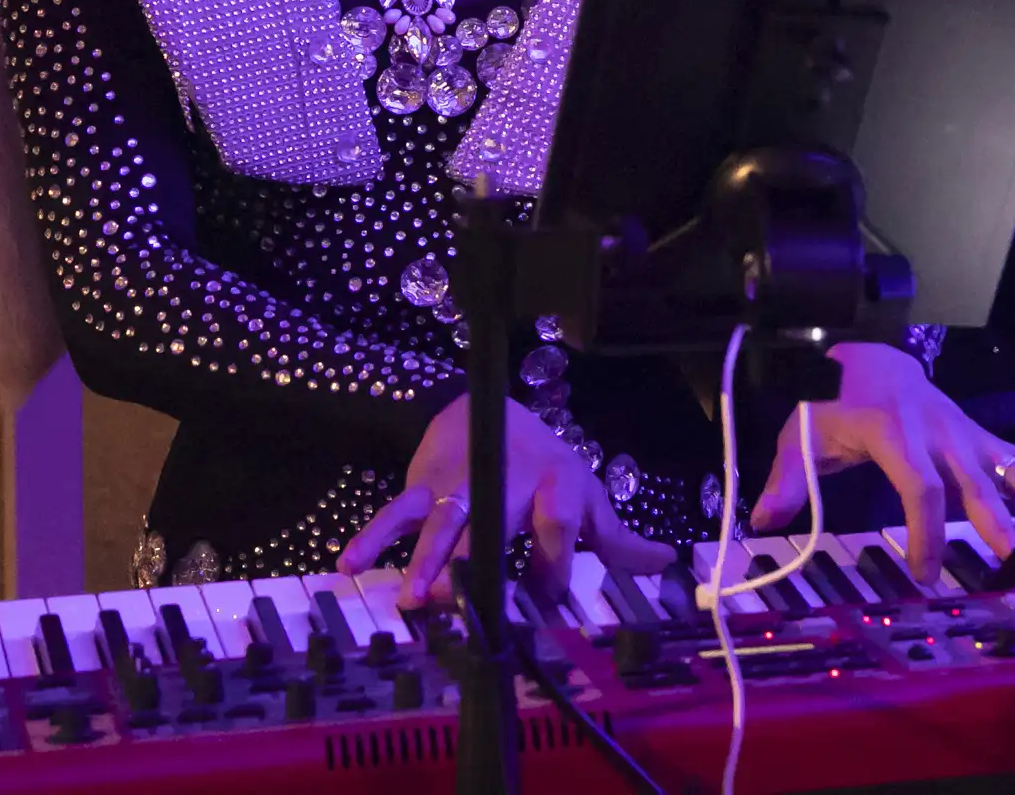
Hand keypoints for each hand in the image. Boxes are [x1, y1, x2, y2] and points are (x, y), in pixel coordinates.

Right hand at [337, 395, 673, 608]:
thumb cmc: (541, 466)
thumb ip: (616, 538)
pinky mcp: (423, 486)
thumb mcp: (583, 495)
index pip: (557, 529)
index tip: (542, 603)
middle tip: (467, 606)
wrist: (482, 409)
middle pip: (495, 525)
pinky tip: (349, 565)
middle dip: (479, 565)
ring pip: (442, 523)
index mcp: (556, 485)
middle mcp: (508, 483)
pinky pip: (395, 512)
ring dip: (426, 561)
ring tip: (413, 598)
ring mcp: (461, 485)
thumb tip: (664, 561)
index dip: (552, 566)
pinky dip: (372, 538)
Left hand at [749, 342, 1014, 583]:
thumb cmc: (832, 402)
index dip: (924, 529)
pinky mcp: (977, 435)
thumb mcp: (801, 434)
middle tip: (1010, 557)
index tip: (924, 573)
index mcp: (893, 431)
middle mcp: (936, 430)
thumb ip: (787, 479)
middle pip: (971, 479)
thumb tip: (763, 521)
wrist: (870, 358)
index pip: (917, 485)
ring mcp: (962, 431)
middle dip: (992, 518)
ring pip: (1003, 464)